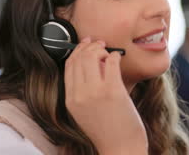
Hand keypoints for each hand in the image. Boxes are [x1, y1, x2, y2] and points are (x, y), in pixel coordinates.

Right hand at [64, 37, 147, 154]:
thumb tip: (93, 64)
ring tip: (108, 52)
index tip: (84, 45)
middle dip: (89, 47)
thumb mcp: (85, 111)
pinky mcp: (113, 90)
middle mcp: (80, 95)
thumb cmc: (107, 130)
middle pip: (79, 58)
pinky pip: (111, 62)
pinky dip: (114, 55)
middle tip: (99, 44)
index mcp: (70, 99)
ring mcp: (95, 92)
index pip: (68, 66)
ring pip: (92, 57)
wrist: (120, 148)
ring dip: (101, 49)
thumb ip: (83, 90)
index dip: (77, 51)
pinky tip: (118, 58)